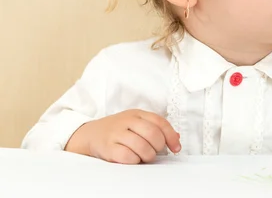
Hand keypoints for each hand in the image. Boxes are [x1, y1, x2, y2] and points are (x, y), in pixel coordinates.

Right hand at [65, 109, 180, 163]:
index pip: (160, 122)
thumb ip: (156, 129)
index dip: (171, 137)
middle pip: (153, 134)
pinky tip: (133, 159)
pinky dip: (135, 160)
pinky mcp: (108, 147)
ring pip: (142, 146)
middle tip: (155, 152)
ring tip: (144, 157)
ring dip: (148, 155)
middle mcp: (127, 120)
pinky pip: (128, 156)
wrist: (90, 134)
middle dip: (159, 147)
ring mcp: (117, 133)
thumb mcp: (137, 123)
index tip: (176, 148)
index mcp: (138, 113)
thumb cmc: (119, 130)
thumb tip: (177, 138)